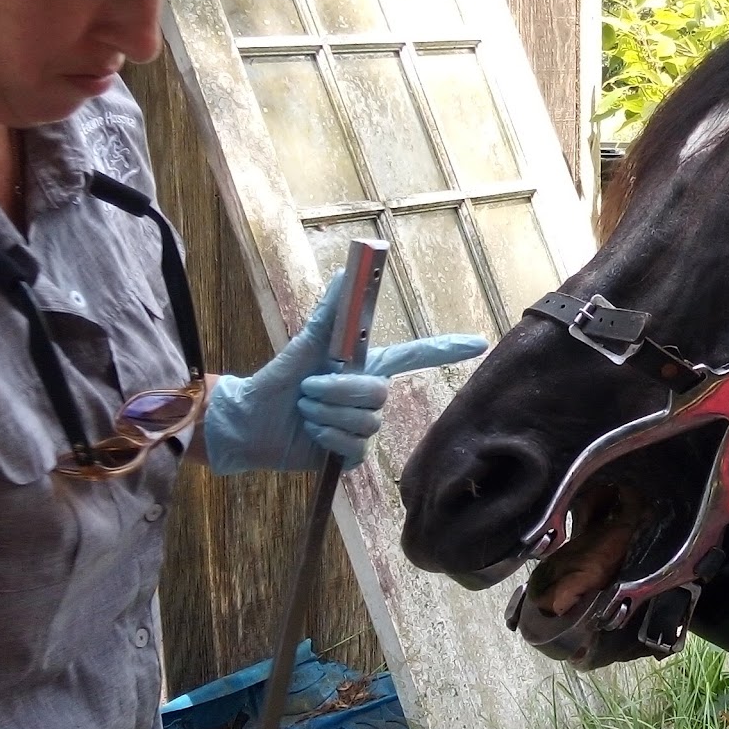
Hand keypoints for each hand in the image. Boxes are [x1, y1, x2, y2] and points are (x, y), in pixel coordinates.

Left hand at [203, 271, 487, 473]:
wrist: (250, 422)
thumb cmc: (277, 379)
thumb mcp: (304, 344)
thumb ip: (329, 313)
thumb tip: (343, 274)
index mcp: (364, 366)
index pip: (414, 356)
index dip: (447, 349)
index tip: (478, 342)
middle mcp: (367, 395)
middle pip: (380, 393)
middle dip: (338, 390)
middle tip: (309, 388)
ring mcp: (361, 425)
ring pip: (366, 421)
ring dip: (326, 415)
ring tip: (305, 410)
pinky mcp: (349, 454)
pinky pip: (355, 448)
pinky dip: (328, 439)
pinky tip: (313, 435)